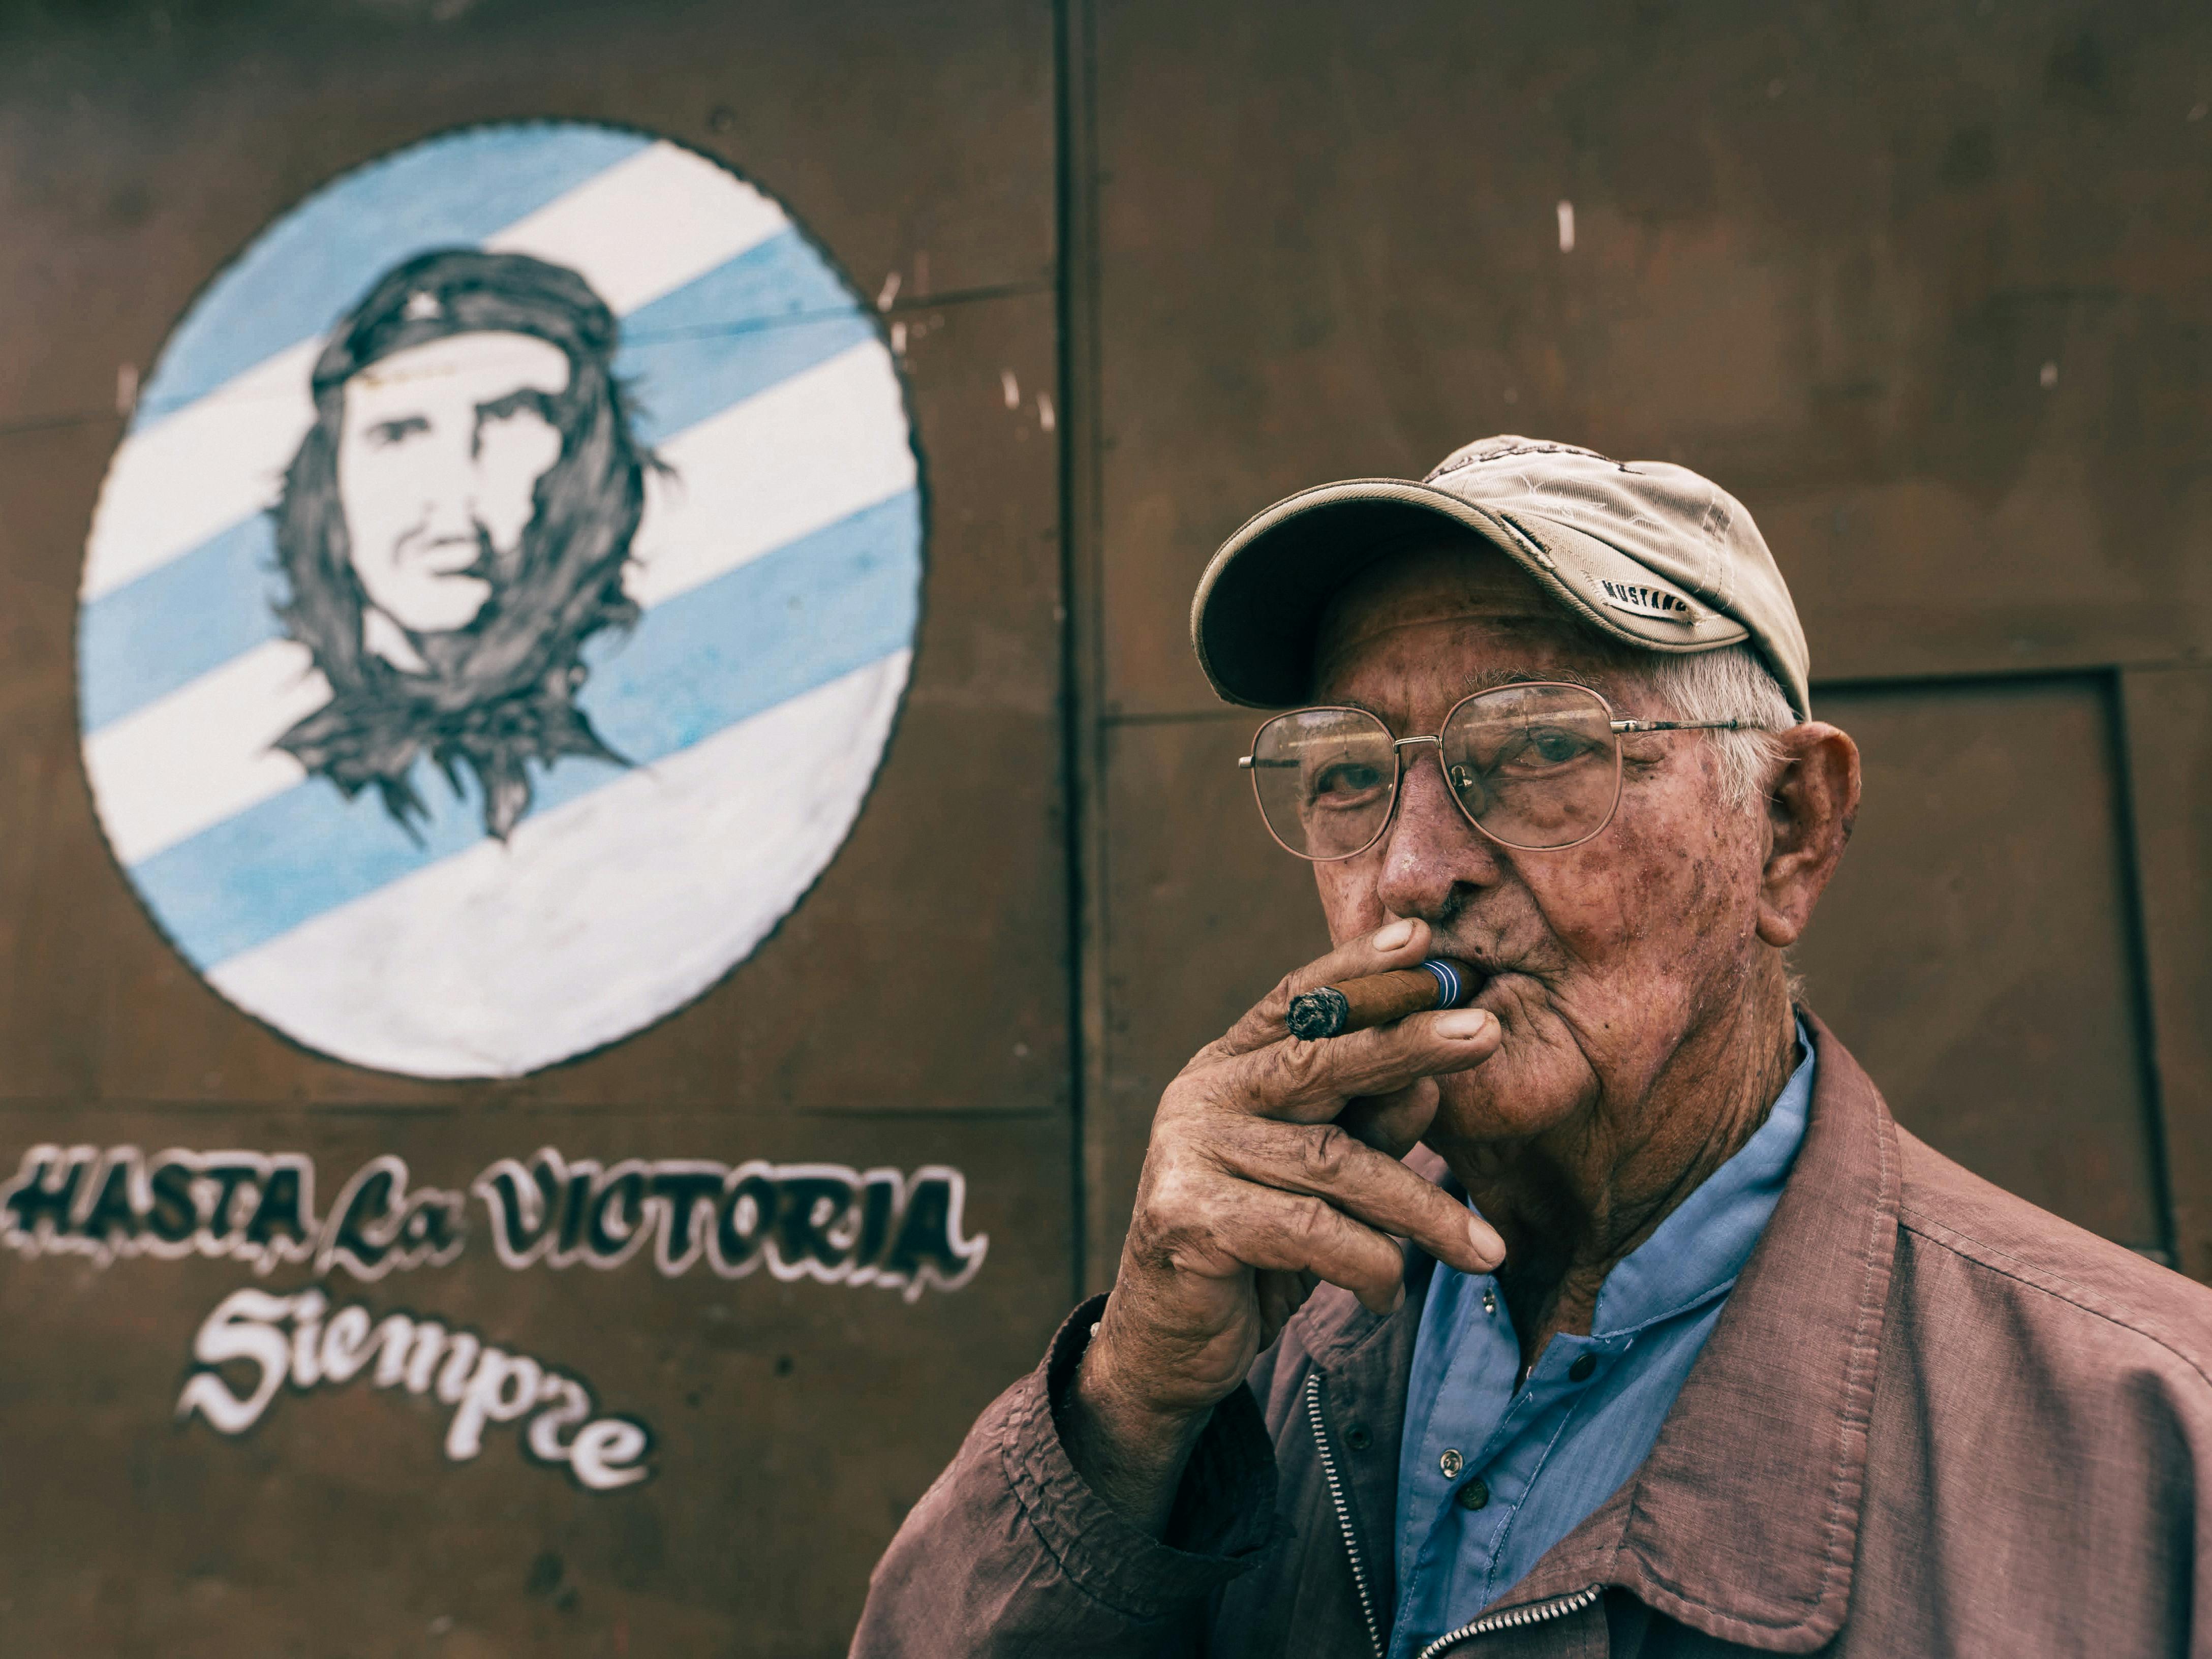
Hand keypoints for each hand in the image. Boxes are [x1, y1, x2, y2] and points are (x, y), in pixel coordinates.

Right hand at [1062, 918, 1505, 1532]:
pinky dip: (1369, 1265)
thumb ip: (1366, 1129)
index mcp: (1228, 1068)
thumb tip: (1429, 1088)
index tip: (1422, 942)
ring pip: (1335, 1163)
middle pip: (1318, 1058)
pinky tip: (1386, 1294)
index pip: (1296, 1001)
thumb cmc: (1256, 1250)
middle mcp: (1201, 1095)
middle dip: (1408, 1044)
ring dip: (1422, 1210)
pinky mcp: (1189, 1218)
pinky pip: (1312, 1232)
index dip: (1357, 969)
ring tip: (1485, 1251)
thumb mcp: (1319, 1182)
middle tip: (1484, 1035)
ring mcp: (1188, 1152)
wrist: (1167, 1345)